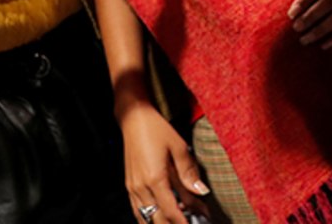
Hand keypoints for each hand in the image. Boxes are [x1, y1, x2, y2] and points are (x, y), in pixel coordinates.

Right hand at [117, 103, 208, 223]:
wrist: (134, 118)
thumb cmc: (156, 129)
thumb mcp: (178, 147)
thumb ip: (189, 172)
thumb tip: (201, 191)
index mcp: (155, 178)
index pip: (171, 211)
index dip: (184, 222)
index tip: (198, 222)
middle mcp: (141, 187)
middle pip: (158, 219)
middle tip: (191, 221)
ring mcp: (133, 187)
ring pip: (146, 218)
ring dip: (161, 222)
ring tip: (177, 220)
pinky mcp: (129, 185)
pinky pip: (137, 210)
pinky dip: (149, 217)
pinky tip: (159, 217)